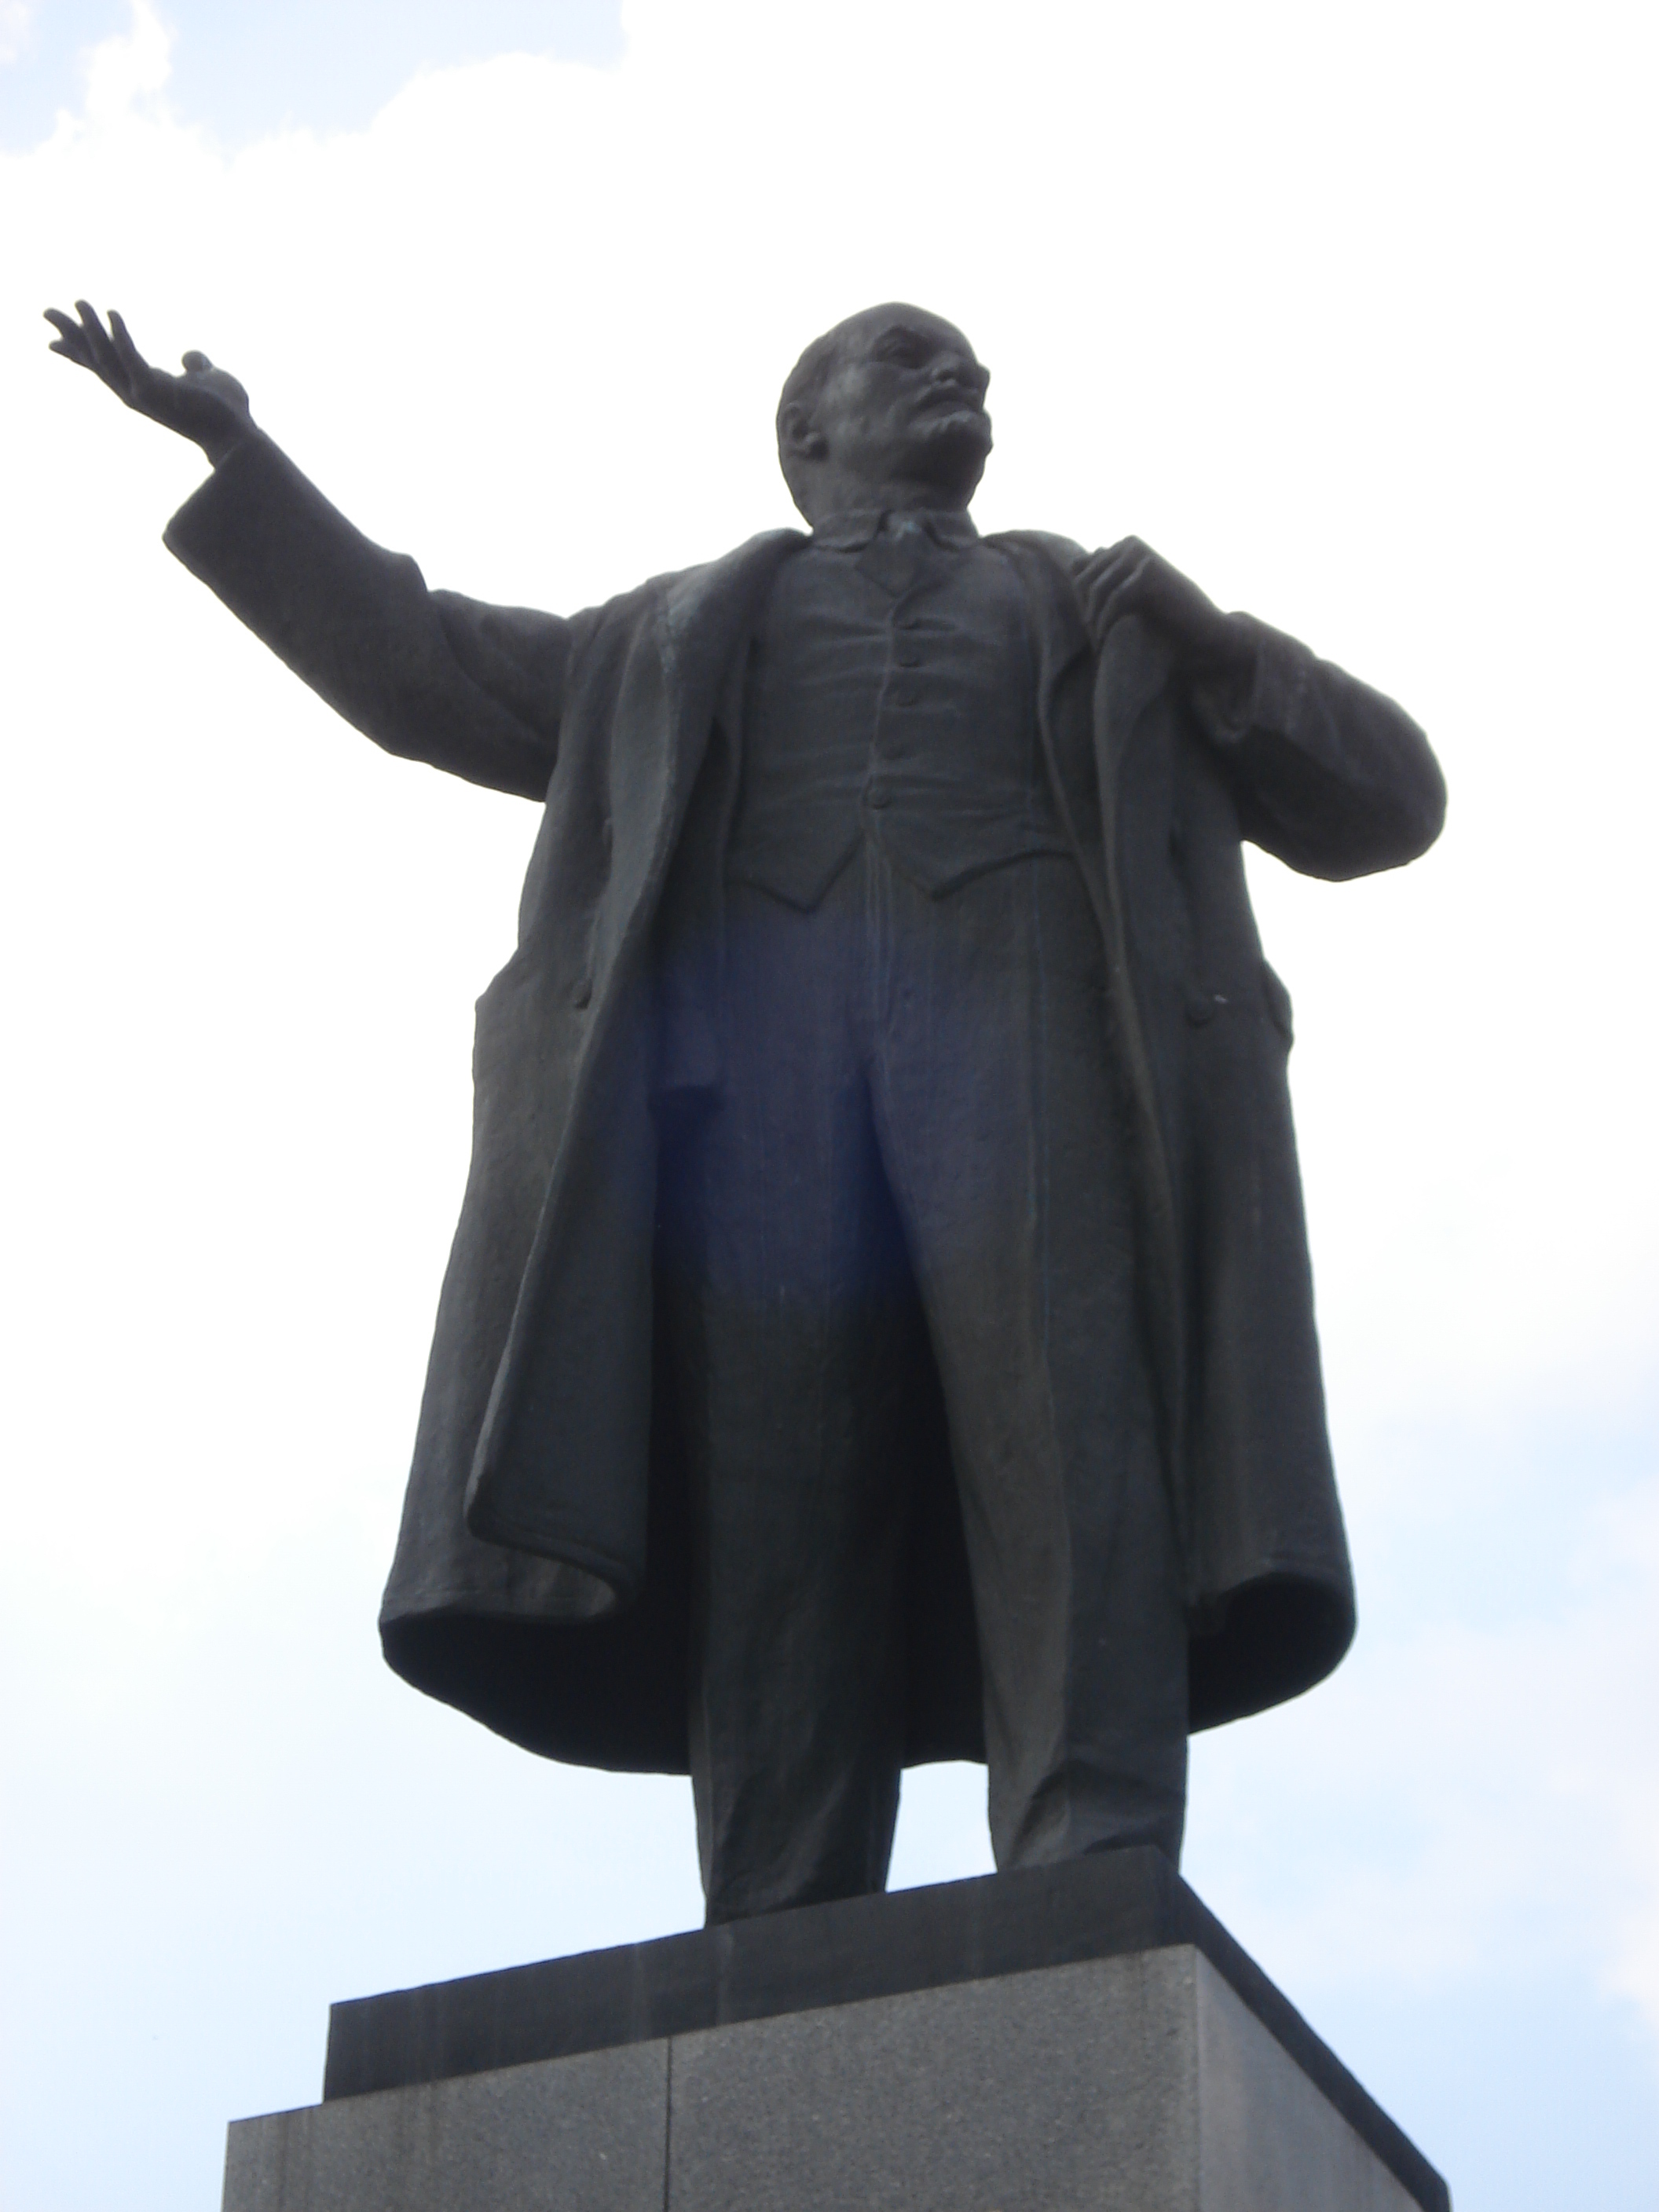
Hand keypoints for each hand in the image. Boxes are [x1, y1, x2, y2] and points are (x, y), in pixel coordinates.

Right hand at [45, 301, 253, 465]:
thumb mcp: (209, 379)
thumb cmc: (226, 412)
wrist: (240, 434)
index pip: (106, 366)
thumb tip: (190, 357)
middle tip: (46, 311)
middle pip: (96, 361)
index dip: (80, 351)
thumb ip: (195, 366)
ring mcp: (144, 395)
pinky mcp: (156, 392)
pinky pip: (132, 359)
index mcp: (145, 389)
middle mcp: (137, 394)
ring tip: (79, 302)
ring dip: (91, 329)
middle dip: (71, 335)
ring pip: (108, 358)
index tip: (52, 339)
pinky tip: (112, 312)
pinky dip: (120, 336)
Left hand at [1075, 536, 1251, 685]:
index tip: (1092, 629)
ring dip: (1094, 622)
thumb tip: (1074, 562)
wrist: (1203, 630)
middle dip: (1086, 612)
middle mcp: (1130, 544)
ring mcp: (1140, 555)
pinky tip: (1107, 641)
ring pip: (1096, 590)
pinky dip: (1107, 623)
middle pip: (1084, 580)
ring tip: (1099, 645)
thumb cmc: (1166, 616)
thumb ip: (1105, 577)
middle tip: (1095, 641)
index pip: (1080, 572)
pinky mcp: (1149, 572)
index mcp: (1124, 546)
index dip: (1081, 603)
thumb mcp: (1129, 595)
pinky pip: (1113, 600)